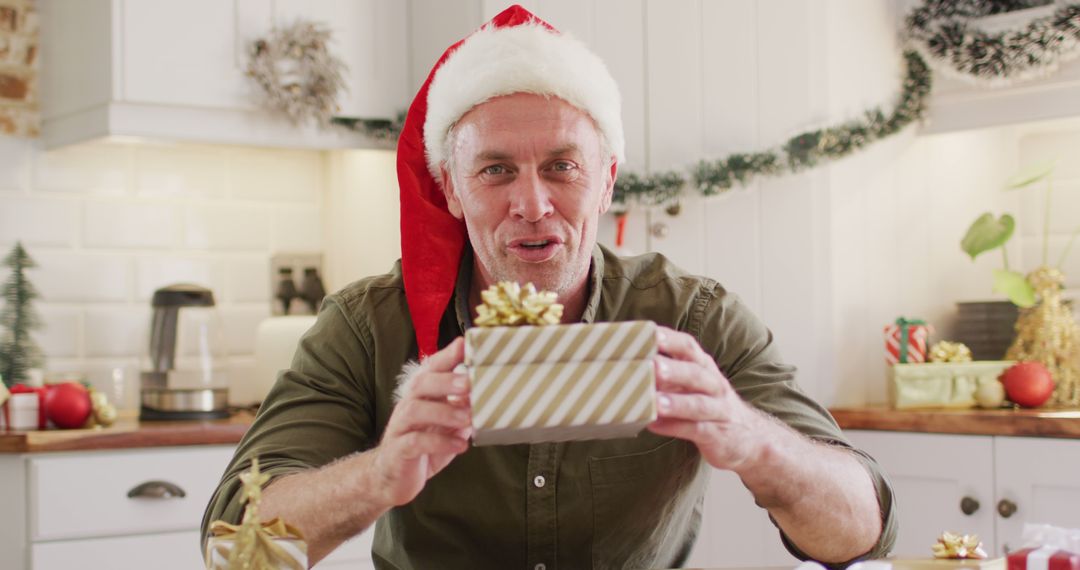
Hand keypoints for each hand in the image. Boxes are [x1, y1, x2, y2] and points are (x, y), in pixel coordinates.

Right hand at [372, 337, 472, 506]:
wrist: (393, 479)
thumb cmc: (423, 447)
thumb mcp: (447, 426)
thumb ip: (463, 410)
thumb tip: (487, 396)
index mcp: (421, 397)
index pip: (431, 369)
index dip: (446, 356)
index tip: (463, 345)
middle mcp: (408, 406)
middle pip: (421, 384)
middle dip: (445, 381)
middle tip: (468, 384)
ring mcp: (400, 428)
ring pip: (414, 410)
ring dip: (444, 412)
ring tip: (468, 418)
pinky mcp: (398, 451)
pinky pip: (415, 442)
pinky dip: (439, 443)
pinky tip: (460, 446)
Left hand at [647, 326, 762, 470]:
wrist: (750, 437)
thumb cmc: (710, 405)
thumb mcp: (693, 384)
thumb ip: (667, 375)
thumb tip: (627, 365)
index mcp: (704, 367)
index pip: (689, 347)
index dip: (670, 340)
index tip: (650, 334)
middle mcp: (713, 385)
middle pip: (695, 374)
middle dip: (674, 370)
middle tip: (653, 367)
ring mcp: (718, 410)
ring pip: (698, 404)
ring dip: (676, 402)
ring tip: (654, 402)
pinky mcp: (717, 434)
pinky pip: (696, 429)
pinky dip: (675, 427)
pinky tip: (655, 426)